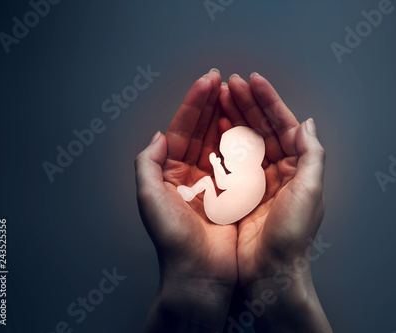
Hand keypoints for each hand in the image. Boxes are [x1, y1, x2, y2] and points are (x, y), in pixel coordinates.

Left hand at [135, 69, 236, 331]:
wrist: (200, 273)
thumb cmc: (172, 239)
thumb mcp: (149, 197)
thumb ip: (148, 163)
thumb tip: (159, 136)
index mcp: (169, 173)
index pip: (182, 129)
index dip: (193, 104)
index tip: (207, 82)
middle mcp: (190, 174)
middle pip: (201, 131)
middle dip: (211, 104)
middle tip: (221, 80)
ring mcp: (213, 183)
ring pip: (220, 142)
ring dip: (227, 117)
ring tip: (234, 94)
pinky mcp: (232, 194)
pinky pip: (238, 162)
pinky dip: (242, 142)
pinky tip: (247, 125)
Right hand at [219, 73, 331, 331]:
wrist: (269, 274)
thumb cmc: (292, 237)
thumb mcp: (310, 191)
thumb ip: (312, 154)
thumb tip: (307, 122)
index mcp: (299, 169)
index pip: (283, 126)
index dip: (269, 101)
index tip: (253, 81)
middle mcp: (280, 173)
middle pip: (262, 129)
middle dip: (247, 104)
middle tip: (230, 83)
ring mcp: (258, 183)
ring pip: (244, 142)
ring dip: (233, 118)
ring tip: (220, 96)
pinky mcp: (239, 195)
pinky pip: (229, 162)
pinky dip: (222, 143)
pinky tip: (213, 128)